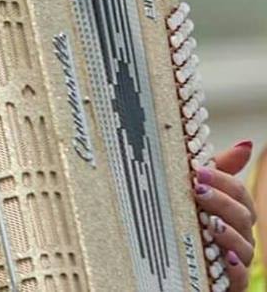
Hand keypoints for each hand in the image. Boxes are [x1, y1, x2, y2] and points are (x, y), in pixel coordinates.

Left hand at [194, 142, 256, 291]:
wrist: (173, 262)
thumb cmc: (189, 219)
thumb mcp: (200, 190)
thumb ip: (220, 169)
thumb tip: (248, 144)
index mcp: (235, 212)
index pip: (240, 193)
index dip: (223, 180)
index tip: (198, 170)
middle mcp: (240, 236)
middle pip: (242, 217)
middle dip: (222, 202)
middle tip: (198, 190)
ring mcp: (236, 260)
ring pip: (244, 247)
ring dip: (229, 234)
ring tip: (211, 223)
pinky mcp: (229, 283)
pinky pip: (239, 279)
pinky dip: (235, 268)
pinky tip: (226, 257)